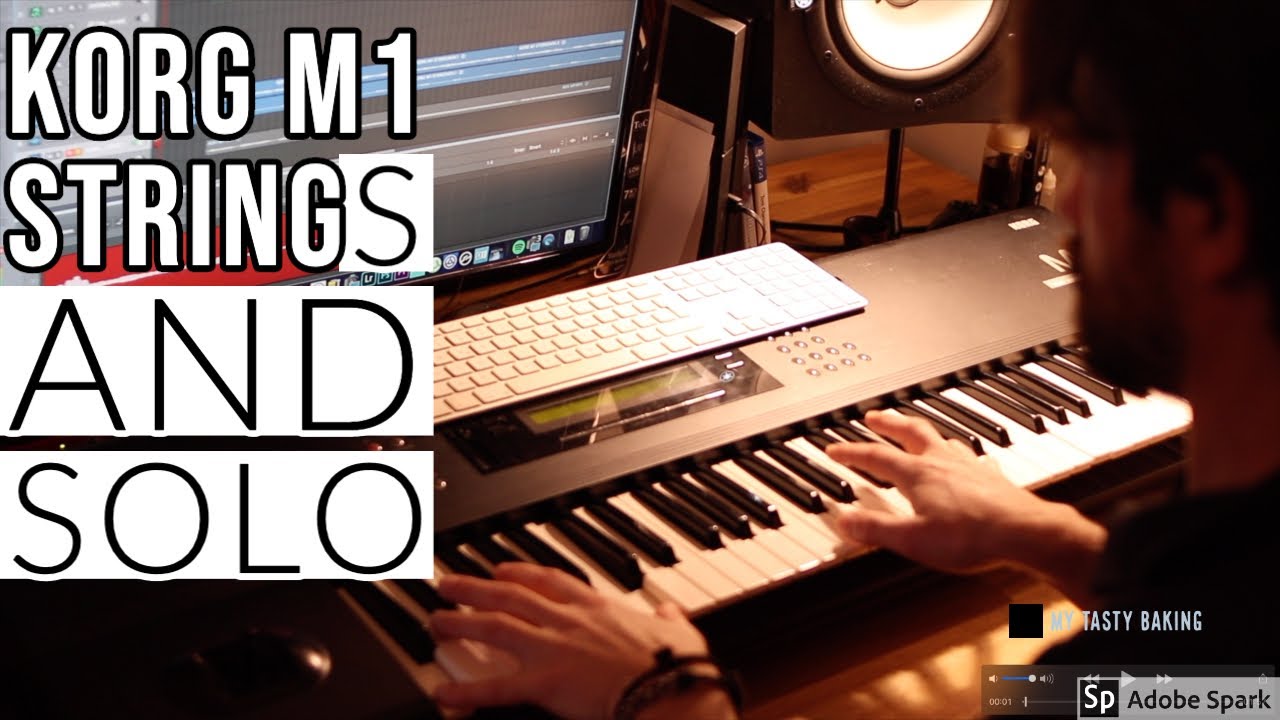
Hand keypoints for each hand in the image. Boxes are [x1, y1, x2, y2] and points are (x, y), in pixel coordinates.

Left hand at [431, 562, 723, 719]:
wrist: (672, 689)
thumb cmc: (678, 665)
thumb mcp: (680, 630)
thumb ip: (669, 619)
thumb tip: (673, 613)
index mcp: (599, 608)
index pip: (551, 581)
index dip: (522, 572)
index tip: (501, 569)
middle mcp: (569, 621)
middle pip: (511, 596)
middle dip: (475, 587)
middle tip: (447, 584)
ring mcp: (553, 649)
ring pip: (496, 627)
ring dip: (461, 622)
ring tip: (435, 621)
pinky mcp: (546, 683)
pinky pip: (497, 687)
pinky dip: (466, 690)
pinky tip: (442, 693)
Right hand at [825, 410, 1104, 598]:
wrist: (1024, 532)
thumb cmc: (972, 536)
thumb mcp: (912, 540)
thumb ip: (875, 529)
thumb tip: (843, 520)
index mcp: (917, 474)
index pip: (875, 456)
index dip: (850, 452)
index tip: (833, 448)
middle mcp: (942, 462)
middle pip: (910, 431)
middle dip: (888, 422)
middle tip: (874, 416)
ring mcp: (968, 466)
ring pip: (940, 438)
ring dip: (923, 431)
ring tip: (917, 430)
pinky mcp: (991, 477)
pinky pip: (973, 458)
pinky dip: (962, 455)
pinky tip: (969, 460)